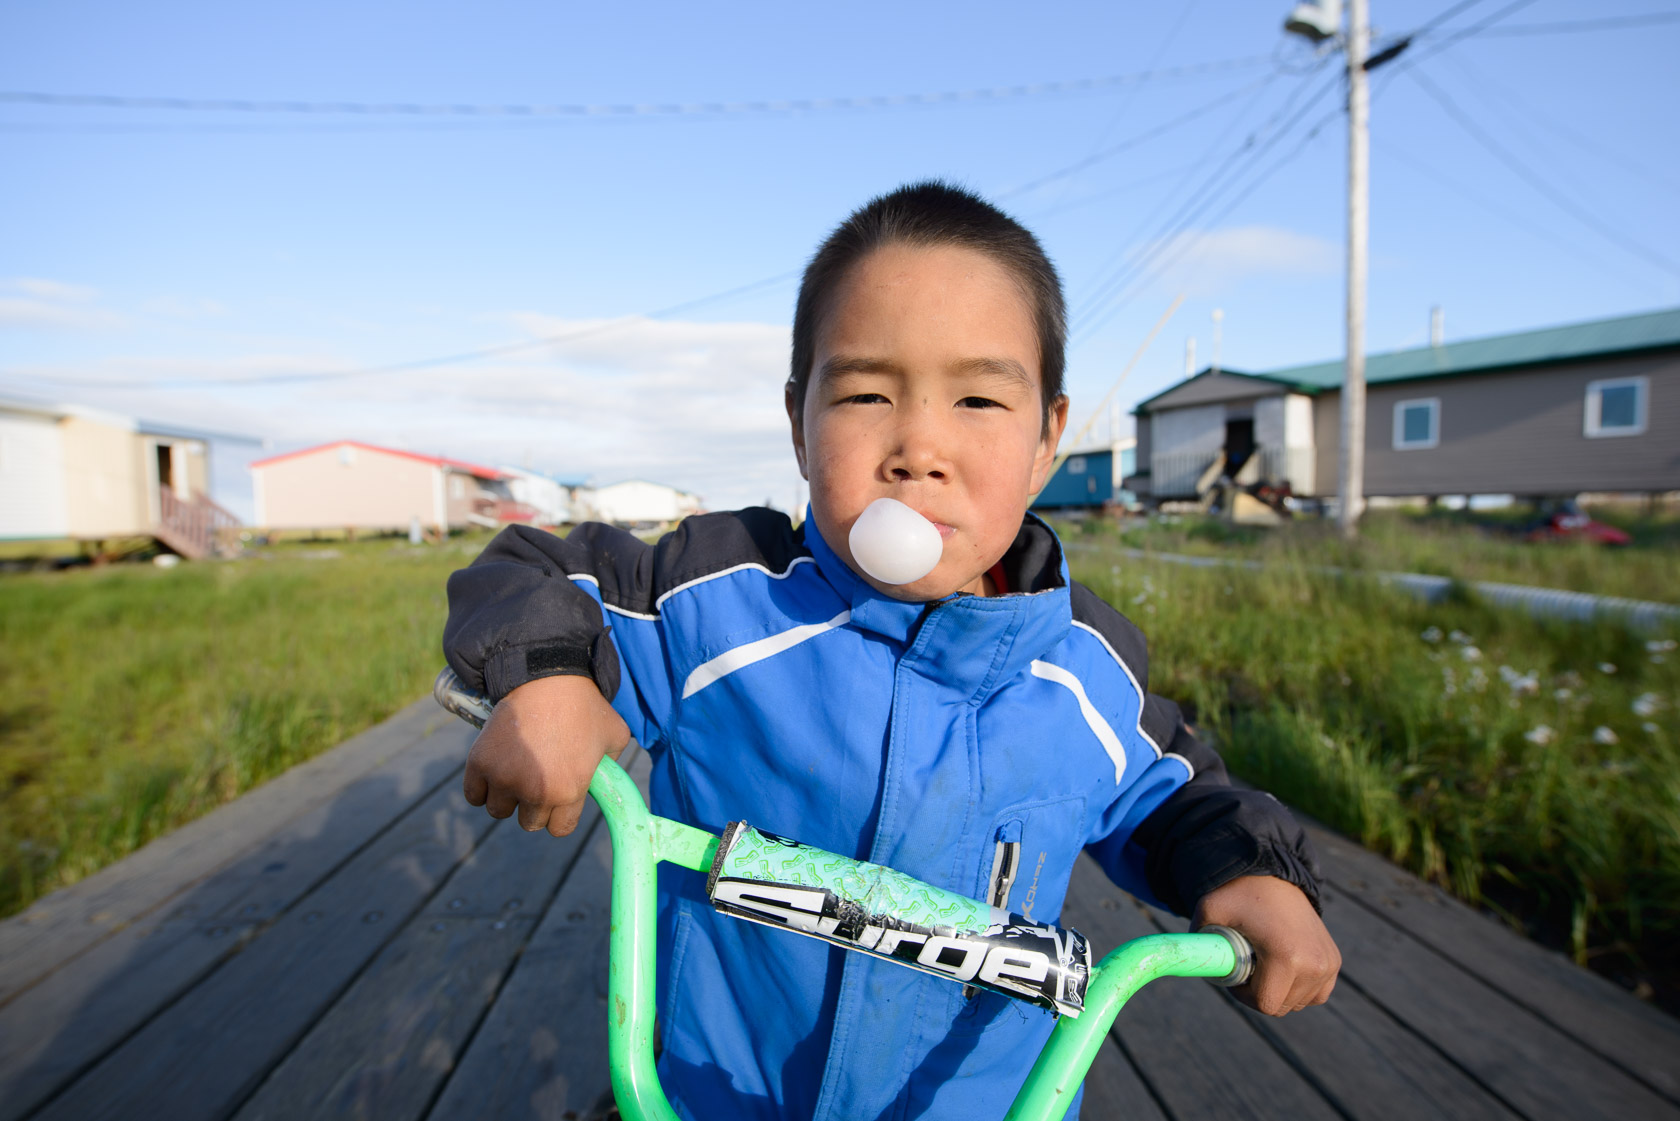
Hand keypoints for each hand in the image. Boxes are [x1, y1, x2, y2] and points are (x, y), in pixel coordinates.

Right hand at [462, 675, 629, 836]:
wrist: (547, 677)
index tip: (557, 797)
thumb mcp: (615, 736)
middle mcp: (536, 792)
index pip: (558, 829)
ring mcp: (505, 779)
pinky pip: (474, 796)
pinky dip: (480, 788)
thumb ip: (612, 767)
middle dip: (533, 805)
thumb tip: (607, 782)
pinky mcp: (480, 764)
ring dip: (506, 797)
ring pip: (499, 810)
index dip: (559, 814)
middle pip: (528, 822)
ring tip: (515, 771)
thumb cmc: (584, 705)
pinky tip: (493, 771)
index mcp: (570, 791)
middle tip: (536, 778)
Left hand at [1194, 875, 1339, 1015]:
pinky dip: (1299, 987)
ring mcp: (1327, 963)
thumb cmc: (1238, 894)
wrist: (1272, 873)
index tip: (1236, 975)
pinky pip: (1316, 993)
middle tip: (1248, 966)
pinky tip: (1284, 967)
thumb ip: (1194, 940)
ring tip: (1265, 962)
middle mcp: (1313, 963)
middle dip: (1260, 993)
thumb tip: (1180, 964)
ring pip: (1299, 1002)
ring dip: (1279, 990)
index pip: (1265, 1004)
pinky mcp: (1333, 961)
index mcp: (1286, 956)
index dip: (1243, 996)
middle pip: (1281, 1006)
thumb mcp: (1209, 912)